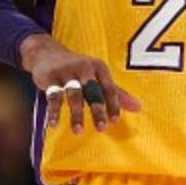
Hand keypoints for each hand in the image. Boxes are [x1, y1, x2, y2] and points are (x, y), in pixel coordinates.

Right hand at [20, 34, 140, 133]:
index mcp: (99, 68)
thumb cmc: (78, 69)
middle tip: (101, 128)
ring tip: (78, 131)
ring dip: (76, 114)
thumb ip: (116, 93)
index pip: (109, 88)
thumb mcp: (98, 76)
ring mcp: (66, 72)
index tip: (115, 121)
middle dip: (98, 110)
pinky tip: (54, 125)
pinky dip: (54, 111)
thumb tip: (139, 108)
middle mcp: (84, 68)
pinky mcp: (50, 77)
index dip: (113, 105)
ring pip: (74, 94)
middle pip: (93, 91)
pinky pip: (53, 96)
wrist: (46, 53)